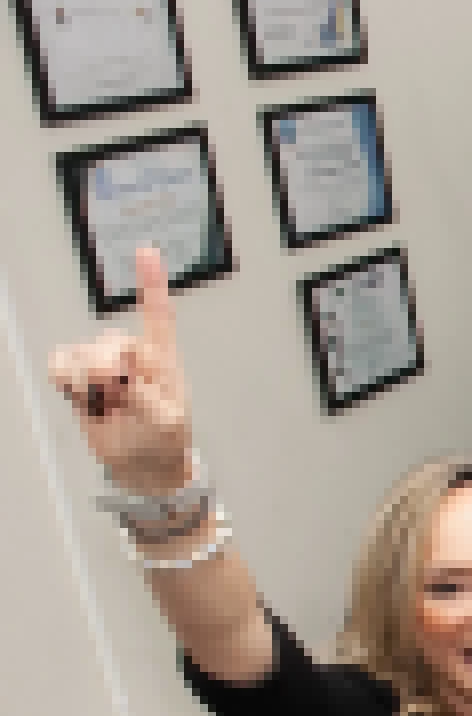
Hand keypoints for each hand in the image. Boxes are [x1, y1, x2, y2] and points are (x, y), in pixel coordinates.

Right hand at [47, 247, 193, 492]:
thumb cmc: (164, 439)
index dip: (151, 283)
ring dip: (89, 382)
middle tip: (121, 397)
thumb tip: (124, 376)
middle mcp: (131, 355)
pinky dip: (65, 378)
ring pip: (81, 354)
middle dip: (110, 371)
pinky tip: (80, 393)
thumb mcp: (168, 421)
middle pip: (110, 342)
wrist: (142, 464)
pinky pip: (59, 364)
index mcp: (162, 359)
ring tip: (106, 403)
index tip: (147, 251)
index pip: (158, 317)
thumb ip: (148, 397)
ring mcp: (102, 364)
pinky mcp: (79, 378)